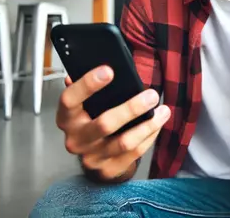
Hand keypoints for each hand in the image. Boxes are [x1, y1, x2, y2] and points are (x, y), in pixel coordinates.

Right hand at [56, 65, 170, 181]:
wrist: (92, 156)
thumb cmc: (90, 119)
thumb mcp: (85, 103)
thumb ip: (88, 86)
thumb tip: (94, 62)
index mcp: (67, 117)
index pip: (70, 99)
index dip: (87, 84)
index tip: (109, 70)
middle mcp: (75, 138)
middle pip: (104, 124)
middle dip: (131, 108)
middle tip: (151, 95)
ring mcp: (91, 156)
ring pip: (124, 142)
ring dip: (147, 125)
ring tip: (163, 110)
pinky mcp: (108, 168)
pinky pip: (134, 153)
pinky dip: (149, 136)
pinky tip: (157, 124)